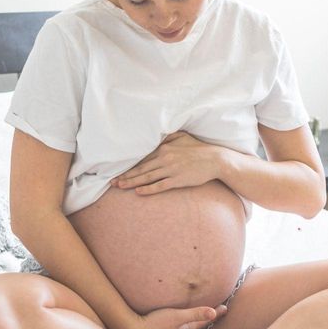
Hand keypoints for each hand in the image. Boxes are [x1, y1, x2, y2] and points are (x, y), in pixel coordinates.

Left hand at [110, 131, 224, 195]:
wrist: (215, 160)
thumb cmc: (198, 149)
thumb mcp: (182, 137)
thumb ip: (167, 137)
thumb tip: (156, 136)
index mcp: (164, 148)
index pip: (143, 159)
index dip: (129, 166)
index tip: (118, 170)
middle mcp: (165, 158)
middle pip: (141, 169)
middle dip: (125, 176)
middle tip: (112, 182)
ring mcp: (171, 170)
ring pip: (147, 177)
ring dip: (132, 182)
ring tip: (120, 187)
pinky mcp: (178, 180)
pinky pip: (160, 185)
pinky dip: (148, 189)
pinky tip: (138, 191)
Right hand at [123, 303, 228, 328]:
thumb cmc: (156, 323)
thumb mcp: (177, 317)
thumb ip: (195, 314)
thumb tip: (214, 313)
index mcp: (187, 328)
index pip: (205, 321)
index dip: (216, 314)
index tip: (226, 308)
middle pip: (199, 324)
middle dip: (209, 317)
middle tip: (218, 311)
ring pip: (189, 325)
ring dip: (197, 319)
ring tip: (203, 314)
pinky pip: (180, 325)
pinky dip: (186, 320)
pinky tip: (181, 318)